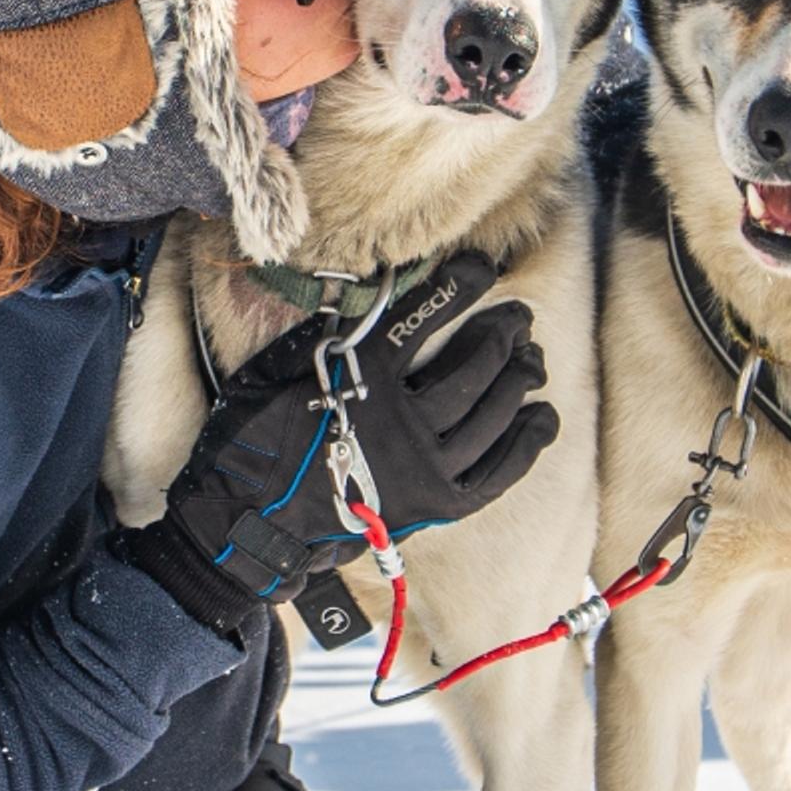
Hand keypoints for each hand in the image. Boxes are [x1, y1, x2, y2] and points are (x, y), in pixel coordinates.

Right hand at [117, 251, 557, 634]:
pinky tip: (541, 417)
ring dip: (519, 381)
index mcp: (360, 378)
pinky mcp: (434, 507)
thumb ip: (327, 335)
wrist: (249, 522)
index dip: (461, 287)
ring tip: (531, 361)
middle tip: (517, 319)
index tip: (482, 268)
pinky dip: (526, 443)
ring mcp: (422, 468)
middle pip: (474, 367)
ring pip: (492, 416)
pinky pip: (497, 473)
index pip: (424, 318)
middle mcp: (401, 422)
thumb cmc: (255, 440)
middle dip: (504, 335)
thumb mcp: (275, 370)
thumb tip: (370, 298)